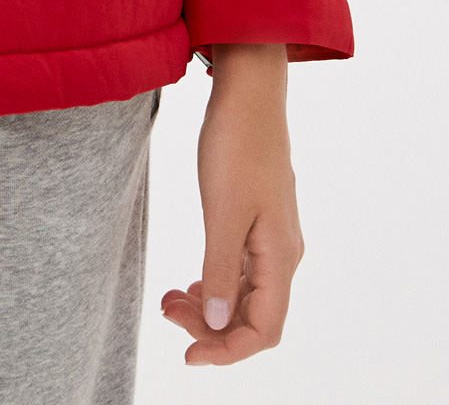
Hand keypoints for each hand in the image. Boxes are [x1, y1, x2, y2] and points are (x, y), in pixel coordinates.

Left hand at [161, 43, 302, 366]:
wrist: (248, 92)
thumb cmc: (237, 144)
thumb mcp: (223, 210)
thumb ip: (220, 269)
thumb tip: (217, 323)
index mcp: (280, 255)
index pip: (264, 330)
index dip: (228, 351)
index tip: (188, 355)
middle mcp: (281, 253)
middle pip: (253, 317)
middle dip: (210, 328)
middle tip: (167, 312)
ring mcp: (270, 237)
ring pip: (243, 294)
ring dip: (208, 306)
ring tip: (168, 299)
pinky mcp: (256, 221)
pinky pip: (239, 271)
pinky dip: (213, 283)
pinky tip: (190, 283)